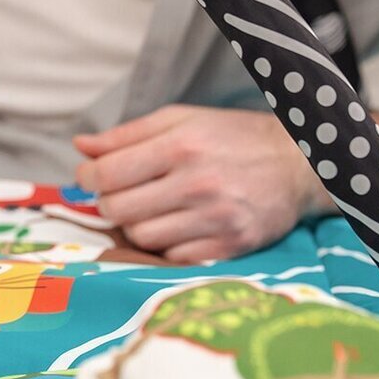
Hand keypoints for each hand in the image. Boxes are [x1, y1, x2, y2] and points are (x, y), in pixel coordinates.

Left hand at [74, 105, 326, 263]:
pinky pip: (173, 258)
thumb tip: (80, 147)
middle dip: (108, 203)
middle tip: (120, 193)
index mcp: (181, 146)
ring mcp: (215, 219)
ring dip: (136, 225)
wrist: (298, 164)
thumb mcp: (180, 120)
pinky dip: (165, 246)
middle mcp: (197, 184)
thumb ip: (127, 134)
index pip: (108, 173)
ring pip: (142, 238)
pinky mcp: (230, 247)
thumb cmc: (232, 137)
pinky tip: (175, 226)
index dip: (87, 177)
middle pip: (118, 210)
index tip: (89, 176)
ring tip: (150, 209)